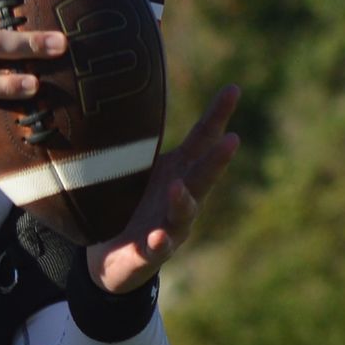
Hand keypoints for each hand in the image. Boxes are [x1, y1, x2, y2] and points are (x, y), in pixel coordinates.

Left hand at [90, 86, 243, 293]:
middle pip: (202, 176)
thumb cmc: (131, 202)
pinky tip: (157, 237)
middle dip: (217, 160)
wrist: (111, 255)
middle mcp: (182, 197)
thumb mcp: (139, 165)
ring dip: (182, 200)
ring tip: (177, 187)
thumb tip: (134, 89)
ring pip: (183, 213)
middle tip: (233, 140)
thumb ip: (142, 137)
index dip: (218, 115)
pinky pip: (156, 249)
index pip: (202, 139)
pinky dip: (158, 243)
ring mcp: (169, 226)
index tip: (233, 89)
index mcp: (180, 170)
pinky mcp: (149, 253)